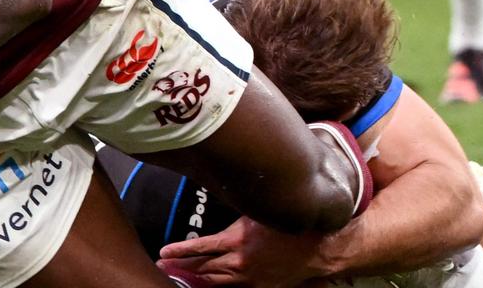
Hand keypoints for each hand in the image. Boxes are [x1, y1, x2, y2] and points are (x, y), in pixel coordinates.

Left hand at [158, 217, 329, 287]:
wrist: (318, 250)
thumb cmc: (289, 226)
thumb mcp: (257, 214)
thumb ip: (236, 217)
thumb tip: (218, 202)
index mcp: (236, 242)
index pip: (200, 247)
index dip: (180, 250)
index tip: (164, 252)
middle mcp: (239, 263)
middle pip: (203, 267)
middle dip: (182, 267)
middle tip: (164, 266)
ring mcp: (250, 279)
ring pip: (215, 281)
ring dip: (196, 278)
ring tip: (178, 276)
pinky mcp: (261, 287)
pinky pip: (234, 287)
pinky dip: (219, 285)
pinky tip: (208, 285)